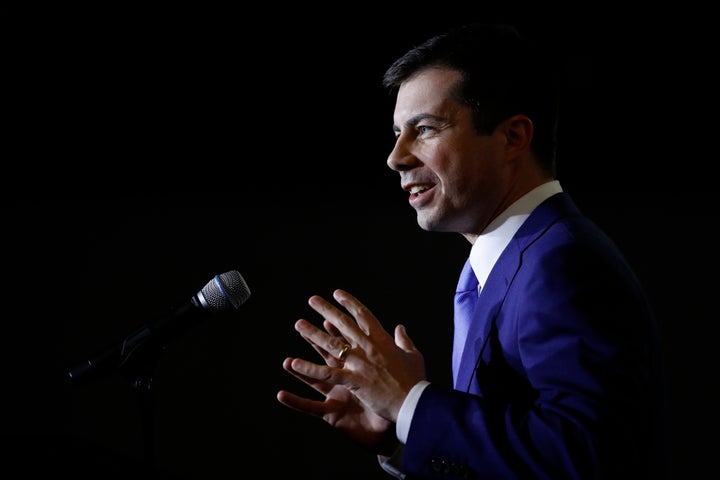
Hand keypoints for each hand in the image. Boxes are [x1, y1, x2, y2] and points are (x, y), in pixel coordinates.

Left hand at [277, 289, 425, 451]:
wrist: (414, 403)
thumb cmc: (416, 380)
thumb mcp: (413, 356)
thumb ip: (404, 340)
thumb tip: (400, 327)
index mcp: (383, 340)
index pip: (363, 315)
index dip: (349, 303)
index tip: (337, 293)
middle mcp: (369, 348)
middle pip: (343, 324)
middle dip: (326, 310)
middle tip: (312, 300)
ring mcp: (360, 363)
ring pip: (332, 344)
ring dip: (313, 334)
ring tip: (299, 324)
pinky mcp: (354, 381)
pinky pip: (327, 372)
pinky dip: (310, 368)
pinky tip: (294, 363)